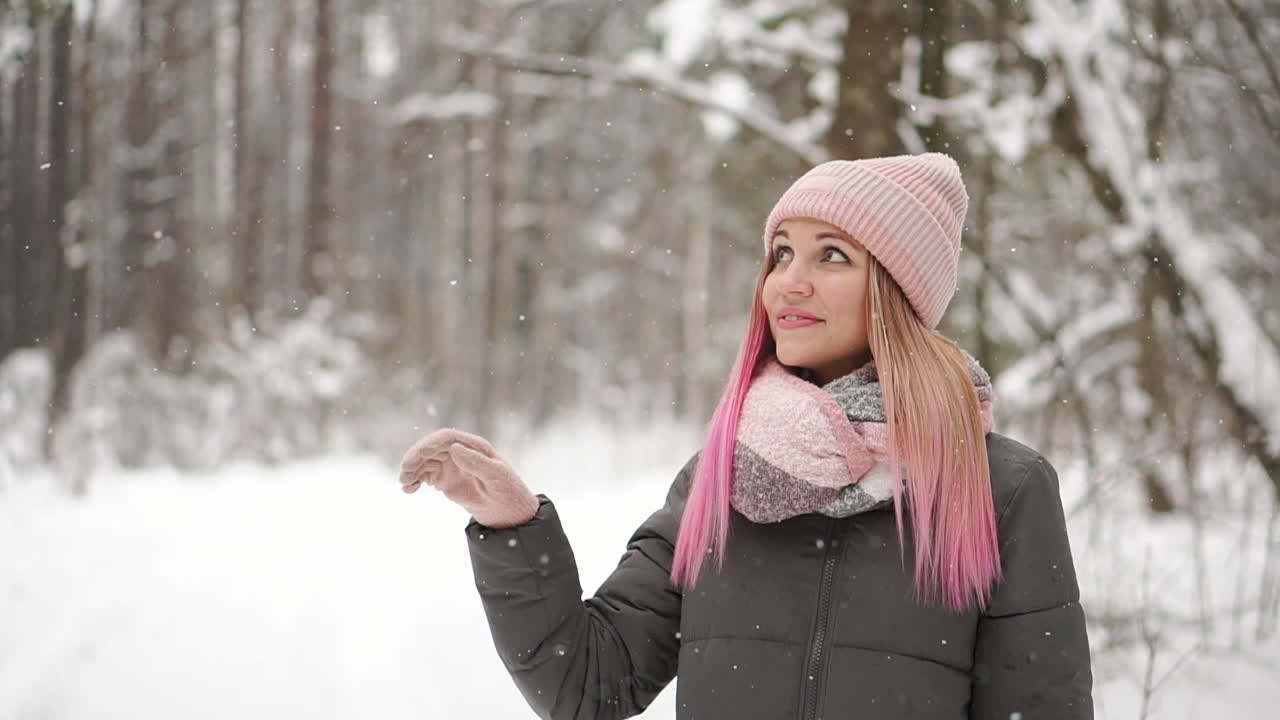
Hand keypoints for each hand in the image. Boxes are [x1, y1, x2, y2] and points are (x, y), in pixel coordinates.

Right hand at [399, 428, 539, 527]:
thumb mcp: (497, 477)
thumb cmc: (509, 493)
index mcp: (474, 447)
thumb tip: (454, 448)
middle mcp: (460, 453)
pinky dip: (415, 480)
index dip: (431, 444)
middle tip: (405, 472)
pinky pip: (425, 475)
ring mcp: (451, 466)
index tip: (419, 454)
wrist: (510, 514)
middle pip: (431, 448)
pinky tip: (409, 490)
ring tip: (405, 485)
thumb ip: (477, 462)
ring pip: (425, 462)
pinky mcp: (445, 480)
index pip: (447, 438)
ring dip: (412, 470)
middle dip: (416, 458)